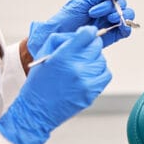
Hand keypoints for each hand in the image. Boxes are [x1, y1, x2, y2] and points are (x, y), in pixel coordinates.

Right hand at [0, 26, 111, 143]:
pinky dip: (99, 72)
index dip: (87, 32)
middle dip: (90, 46)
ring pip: (101, 60)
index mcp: (63, 56)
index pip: (87, 34)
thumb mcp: (44, 54)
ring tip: (82, 65)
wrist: (37, 111)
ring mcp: (86, 81)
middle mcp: (76, 67)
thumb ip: (62, 39)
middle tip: (82, 51)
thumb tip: (81, 33)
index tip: (86, 35)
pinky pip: (105, 74)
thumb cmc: (39, 82)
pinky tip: (88, 74)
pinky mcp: (91, 93)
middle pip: (96, 46)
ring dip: (94, 60)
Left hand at [28, 0, 135, 51]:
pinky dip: (126, 27)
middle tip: (93, 12)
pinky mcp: (112, 34)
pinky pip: (125, 30)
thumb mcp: (81, 2)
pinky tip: (120, 26)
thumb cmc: (66, 18)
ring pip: (127, 15)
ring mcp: (111, 21)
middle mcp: (108, 8)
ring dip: (121, 15)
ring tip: (109, 19)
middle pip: (122, 2)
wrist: (59, 36)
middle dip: (111, 6)